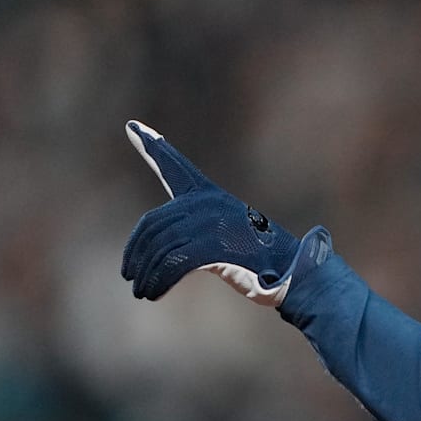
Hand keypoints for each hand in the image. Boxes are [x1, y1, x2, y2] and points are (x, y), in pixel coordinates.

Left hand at [120, 120, 331, 304]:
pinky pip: (171, 264)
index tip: (134, 127)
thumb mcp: (227, 237)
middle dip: (137, 252)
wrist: (290, 271)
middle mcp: (206, 203)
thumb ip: (197, 232)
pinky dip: (158, 281)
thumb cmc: (261, 260)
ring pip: (159, 248)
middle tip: (129, 276)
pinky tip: (153, 293)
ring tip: (142, 291)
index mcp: (209, 195)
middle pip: (153, 225)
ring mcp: (208, 223)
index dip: (154, 148)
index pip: (176, 167)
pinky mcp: (210, 245)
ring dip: (146, 274)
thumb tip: (155, 249)